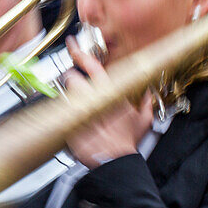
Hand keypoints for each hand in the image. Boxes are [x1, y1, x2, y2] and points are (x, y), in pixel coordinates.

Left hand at [64, 37, 152, 168]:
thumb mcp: (143, 119)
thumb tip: (146, 94)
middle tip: (74, 83)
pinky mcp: (68, 123)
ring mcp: (78, 110)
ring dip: (67, 95)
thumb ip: (144, 102)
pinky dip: (64, 112)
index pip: (91, 64)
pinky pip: (61, 111)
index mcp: (110, 91)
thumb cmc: (127, 142)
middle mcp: (91, 97)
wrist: (115, 161)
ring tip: (73, 102)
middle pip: (71, 76)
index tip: (73, 46)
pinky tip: (71, 119)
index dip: (80, 53)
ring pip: (64, 92)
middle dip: (70, 78)